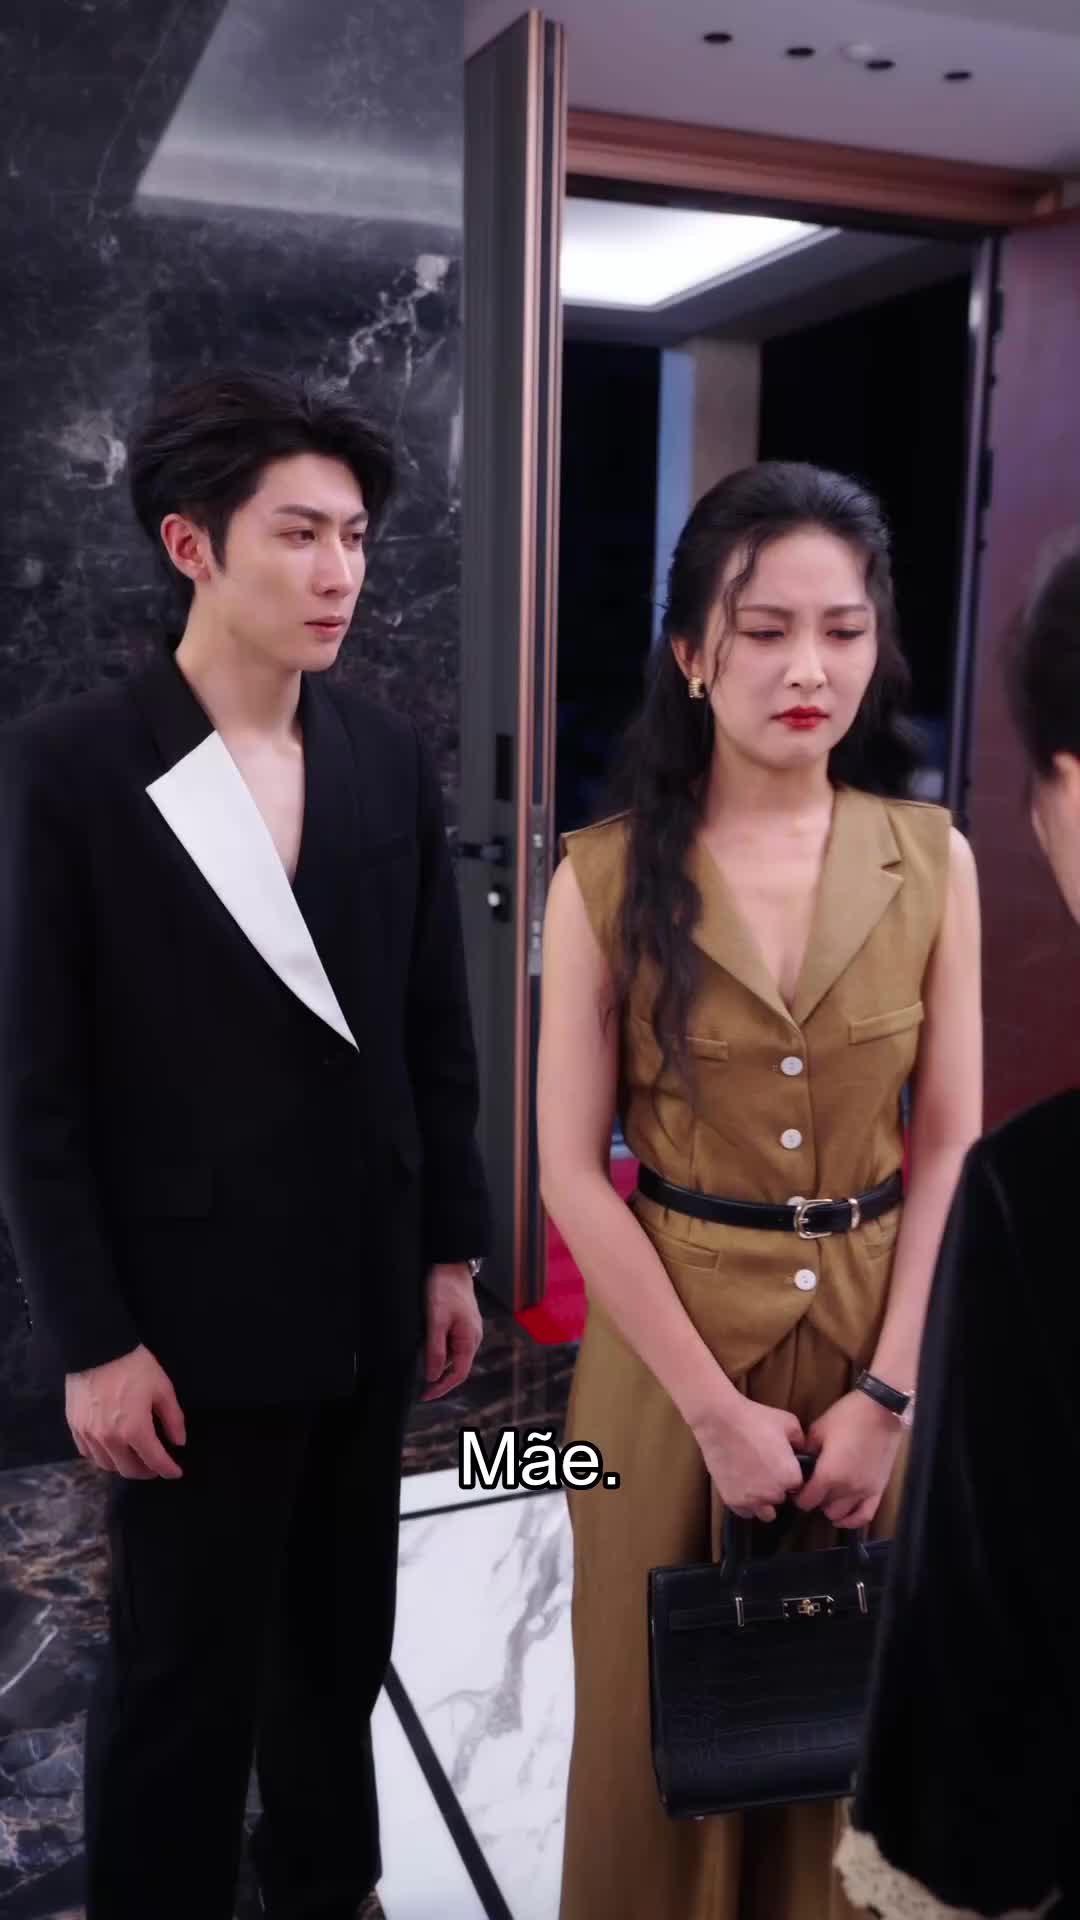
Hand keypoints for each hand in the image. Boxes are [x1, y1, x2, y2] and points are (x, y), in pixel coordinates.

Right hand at [66, 1344, 185, 1479]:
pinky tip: (111, 1448)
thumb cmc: (133, 1365)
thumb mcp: (162, 1388)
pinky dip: (102, 1456)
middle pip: (129, 1470)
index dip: (168, 1470)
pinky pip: (88, 1452)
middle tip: (155, 1466)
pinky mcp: (75, 1426)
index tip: (176, 1472)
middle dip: (146, 1472)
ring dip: (123, 1466)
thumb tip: (178, 1442)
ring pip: (107, 1465)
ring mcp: (89, 1434)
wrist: (96, 1347)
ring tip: (134, 1458)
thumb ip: (173, 1419)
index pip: (154, 1461)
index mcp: (135, 1430)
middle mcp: (110, 1439)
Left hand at [420, 1263, 483, 1401]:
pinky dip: (441, 1351)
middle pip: (458, 1367)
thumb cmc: (445, 1288)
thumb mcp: (436, 1320)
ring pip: (455, 1356)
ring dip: (440, 1364)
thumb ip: (435, 1349)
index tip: (425, 1395)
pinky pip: (453, 1344)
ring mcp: (468, 1329)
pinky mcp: (462, 1322)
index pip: (459, 1374)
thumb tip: (432, 1375)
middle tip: (421, 1386)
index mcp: (470, 1339)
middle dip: (440, 1378)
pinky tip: (428, 1347)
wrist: (451, 1263)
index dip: (442, 1388)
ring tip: (421, 1366)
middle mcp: (473, 1337)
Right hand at [692, 1397, 805, 1522]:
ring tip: (756, 1481)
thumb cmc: (755, 1419)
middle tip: (766, 1468)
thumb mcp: (789, 1422)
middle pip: (782, 1498)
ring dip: (764, 1501)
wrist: (720, 1421)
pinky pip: (746, 1512)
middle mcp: (774, 1494)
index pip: (799, 1486)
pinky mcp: (732, 1500)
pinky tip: (743, 1486)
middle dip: (777, 1487)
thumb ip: (802, 1441)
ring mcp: (752, 1500)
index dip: (791, 1475)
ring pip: (766, 1512)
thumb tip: (803, 1451)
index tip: (782, 1465)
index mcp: (791, 1477)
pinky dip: (746, 1504)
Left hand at [793, 1390, 901, 1527]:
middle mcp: (847, 1489)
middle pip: (823, 1508)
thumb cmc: (847, 1417)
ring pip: (842, 1515)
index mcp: (829, 1474)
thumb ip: (806, 1451)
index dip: (798, 1496)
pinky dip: (852, 1520)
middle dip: (814, 1499)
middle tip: (812, 1486)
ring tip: (828, 1495)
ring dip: (831, 1508)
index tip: (796, 1487)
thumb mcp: (818, 1430)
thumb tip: (799, 1463)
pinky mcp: (879, 1490)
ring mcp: (865, 1491)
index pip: (807, 1500)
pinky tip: (843, 1517)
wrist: (880, 1410)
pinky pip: (865, 1516)